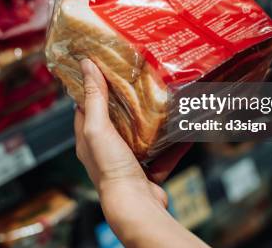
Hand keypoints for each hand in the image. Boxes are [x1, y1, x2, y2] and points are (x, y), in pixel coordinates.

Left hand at [75, 59, 191, 241]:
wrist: (136, 205)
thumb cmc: (111, 168)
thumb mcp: (98, 127)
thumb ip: (94, 97)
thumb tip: (86, 65)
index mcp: (89, 139)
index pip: (86, 107)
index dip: (93, 86)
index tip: (105, 68)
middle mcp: (106, 150)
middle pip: (116, 120)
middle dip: (128, 102)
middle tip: (140, 80)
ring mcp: (128, 162)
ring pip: (142, 136)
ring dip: (154, 122)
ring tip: (165, 100)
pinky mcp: (149, 172)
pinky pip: (164, 154)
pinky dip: (175, 144)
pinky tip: (186, 129)